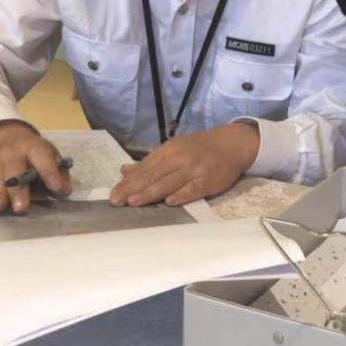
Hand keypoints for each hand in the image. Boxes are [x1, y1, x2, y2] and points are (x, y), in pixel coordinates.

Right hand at [0, 120, 71, 214]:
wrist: (6, 136)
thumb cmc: (34, 153)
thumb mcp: (50, 155)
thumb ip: (59, 173)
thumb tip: (64, 191)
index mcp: (33, 148)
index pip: (42, 159)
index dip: (50, 173)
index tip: (57, 189)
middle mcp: (12, 154)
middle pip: (14, 172)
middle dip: (17, 191)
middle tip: (21, 209)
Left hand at [109, 122, 259, 206]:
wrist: (232, 143)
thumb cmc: (200, 148)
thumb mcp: (174, 149)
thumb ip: (150, 162)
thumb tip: (124, 170)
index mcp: (169, 151)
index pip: (145, 169)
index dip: (128, 182)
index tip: (113, 194)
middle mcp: (180, 159)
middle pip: (153, 176)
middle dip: (133, 189)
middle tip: (115, 201)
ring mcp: (195, 170)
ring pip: (170, 183)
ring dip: (151, 192)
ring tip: (133, 202)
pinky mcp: (210, 180)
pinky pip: (194, 189)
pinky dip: (182, 195)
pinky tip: (169, 202)